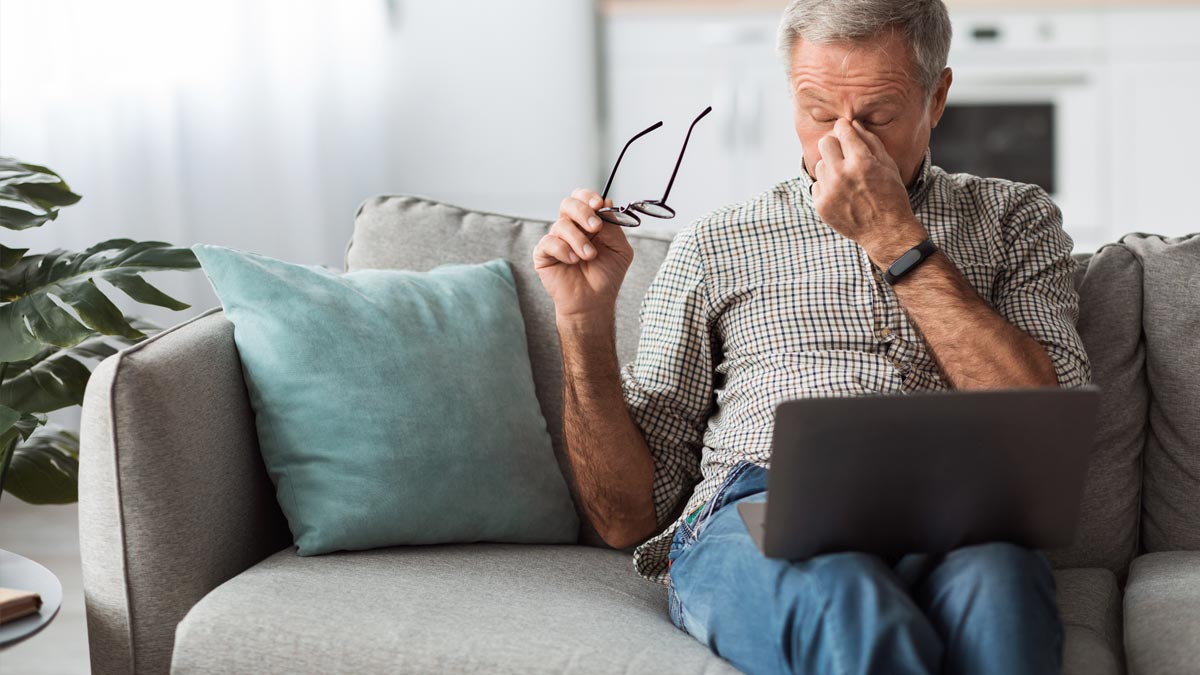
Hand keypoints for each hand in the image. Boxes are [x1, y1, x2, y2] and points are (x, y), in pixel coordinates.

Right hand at [532, 188, 633, 321]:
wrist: (594, 302)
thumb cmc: (607, 276)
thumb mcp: (620, 249)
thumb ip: (614, 226)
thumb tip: (605, 204)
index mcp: (589, 222)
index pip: (583, 198)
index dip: (589, 197)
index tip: (598, 205)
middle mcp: (571, 228)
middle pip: (568, 203)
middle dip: (583, 212)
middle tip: (595, 228)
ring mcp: (556, 240)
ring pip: (561, 224)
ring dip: (578, 240)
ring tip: (589, 257)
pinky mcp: (543, 254)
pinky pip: (548, 242)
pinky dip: (563, 250)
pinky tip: (573, 261)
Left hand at [810, 119, 927, 266]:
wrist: (886, 232)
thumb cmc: (891, 196)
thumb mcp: (888, 165)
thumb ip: (870, 141)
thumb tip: (853, 123)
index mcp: (861, 162)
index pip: (842, 130)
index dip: (845, 129)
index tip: (846, 131)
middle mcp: (842, 175)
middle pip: (824, 143)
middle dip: (835, 145)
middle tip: (845, 155)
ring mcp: (829, 191)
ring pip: (820, 164)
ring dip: (831, 168)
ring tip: (847, 180)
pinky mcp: (821, 205)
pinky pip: (817, 184)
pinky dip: (827, 186)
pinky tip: (842, 194)